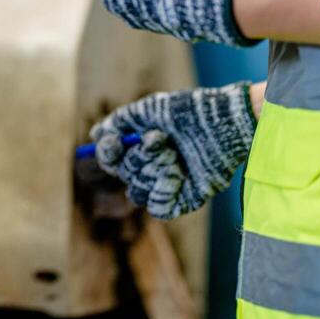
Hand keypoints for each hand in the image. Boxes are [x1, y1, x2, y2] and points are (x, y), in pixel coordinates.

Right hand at [90, 83, 255, 218]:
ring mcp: (167, 185)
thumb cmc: (190, 111)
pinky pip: (159, 209)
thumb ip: (122, 120)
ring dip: (152, 171)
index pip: (112, 159)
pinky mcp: (184, 200)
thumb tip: (96, 135)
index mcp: (142, 147)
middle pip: (123, 176)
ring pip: (137, 193)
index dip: (108, 154)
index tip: (114, 141)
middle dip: (138, 158)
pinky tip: (175, 175)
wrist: (224, 123)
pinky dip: (162, 192)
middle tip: (160, 141)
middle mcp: (152, 168)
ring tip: (173, 156)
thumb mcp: (151, 109)